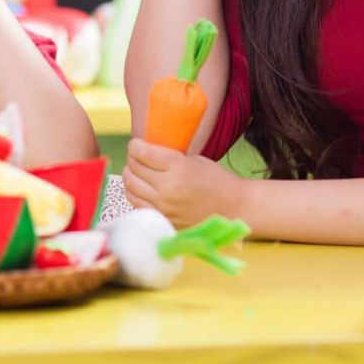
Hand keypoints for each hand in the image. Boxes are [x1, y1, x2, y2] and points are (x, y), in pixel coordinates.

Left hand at [121, 138, 239, 227]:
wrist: (233, 208)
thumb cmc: (216, 180)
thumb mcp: (193, 159)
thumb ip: (168, 157)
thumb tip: (144, 152)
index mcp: (178, 167)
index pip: (143, 153)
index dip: (135, 146)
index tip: (136, 144)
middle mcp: (168, 187)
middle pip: (134, 168)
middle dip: (132, 159)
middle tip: (136, 156)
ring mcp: (164, 206)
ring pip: (131, 186)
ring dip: (129, 175)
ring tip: (135, 171)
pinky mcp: (164, 219)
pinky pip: (137, 204)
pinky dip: (134, 193)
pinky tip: (139, 188)